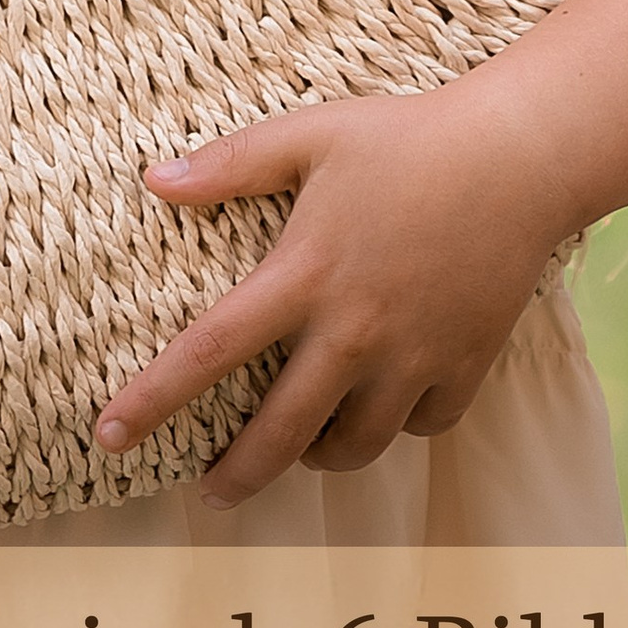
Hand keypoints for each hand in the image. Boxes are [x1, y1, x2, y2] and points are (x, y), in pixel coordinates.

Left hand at [94, 88, 568, 501]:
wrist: (520, 157)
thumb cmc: (407, 139)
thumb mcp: (310, 135)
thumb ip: (230, 164)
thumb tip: (152, 181)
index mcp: (305, 275)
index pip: (210, 350)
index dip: (153, 399)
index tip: (108, 435)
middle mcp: (355, 330)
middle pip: (281, 432)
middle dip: (238, 474)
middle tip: (210, 492)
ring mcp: (414, 355)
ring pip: (355, 444)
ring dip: (318, 455)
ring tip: (299, 448)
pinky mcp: (465, 365)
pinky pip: (422, 425)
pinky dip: (397, 426)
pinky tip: (381, 407)